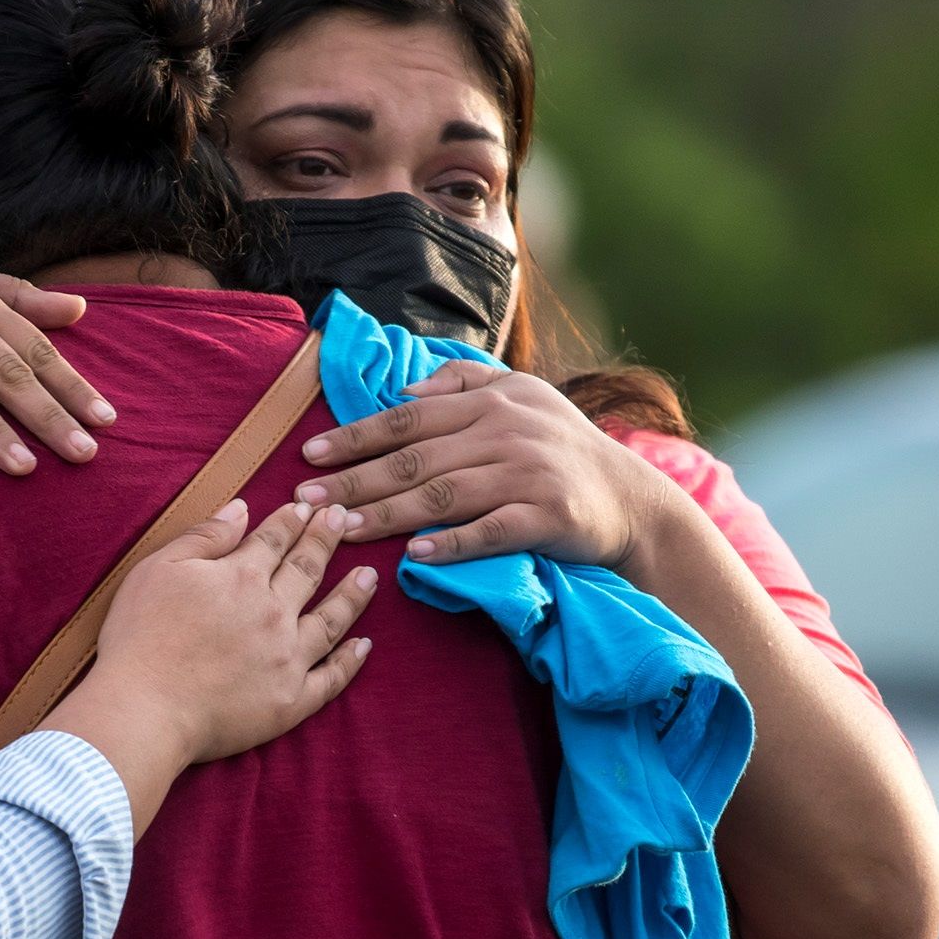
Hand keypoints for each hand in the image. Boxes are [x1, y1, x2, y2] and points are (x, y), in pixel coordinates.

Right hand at [87, 501, 376, 764]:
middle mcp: (274, 612)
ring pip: (331, 619)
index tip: (308, 506)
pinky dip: (351, 661)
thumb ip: (204, 537)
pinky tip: (364, 645)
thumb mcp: (159, 570)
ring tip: (369, 576)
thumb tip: (242, 508)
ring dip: (352, 595)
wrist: (145, 708)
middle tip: (342, 519)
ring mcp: (288, 658)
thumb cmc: (141, 637)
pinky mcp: (292, 701)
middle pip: (307, 570)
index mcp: (241, 577)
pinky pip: (331, 678)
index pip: (274, 540)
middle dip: (326, 540)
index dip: (292, 520)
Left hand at [289, 359, 678, 570]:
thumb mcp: (521, 395)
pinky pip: (491, 531)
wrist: (632, 499)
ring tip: (343, 529)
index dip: (356, 436)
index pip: (409, 417)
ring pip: (443, 494)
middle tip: (305, 500)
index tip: (309, 454)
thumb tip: (405, 391)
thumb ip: (462, 383)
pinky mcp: (549, 517)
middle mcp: (507, 432)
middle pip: (416, 458)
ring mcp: (528, 475)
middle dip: (355, 479)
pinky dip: (452, 543)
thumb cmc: (562, 447)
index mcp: (492, 401)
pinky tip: (416, 555)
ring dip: (389, 514)